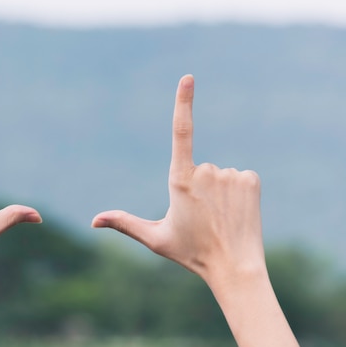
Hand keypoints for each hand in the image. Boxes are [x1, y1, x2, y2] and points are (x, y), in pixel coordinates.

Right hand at [92, 74, 263, 284]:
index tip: (188, 78)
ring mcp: (231, 174)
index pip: (181, 132)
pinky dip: (237, 192)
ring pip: (219, 174)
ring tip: (220, 219)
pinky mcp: (251, 178)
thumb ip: (124, 223)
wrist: (235, 268)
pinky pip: (239, 177)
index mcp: (180, 181)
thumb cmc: (191, 253)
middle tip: (203, 218)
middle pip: (198, 168)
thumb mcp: (155, 238)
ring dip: (218, 192)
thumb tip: (94, 220)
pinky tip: (236, 213)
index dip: (183, 103)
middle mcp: (207, 172)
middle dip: (198, 188)